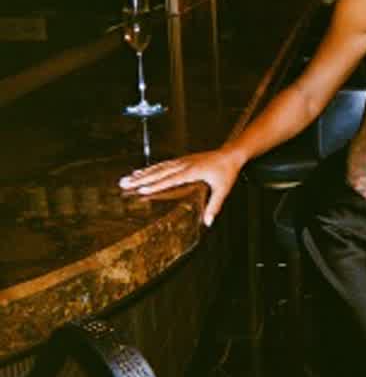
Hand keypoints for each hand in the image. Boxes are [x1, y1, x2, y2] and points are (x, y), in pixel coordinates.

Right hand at [118, 148, 241, 226]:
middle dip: (140, 178)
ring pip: (158, 167)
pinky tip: (142, 172)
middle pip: (159, 172)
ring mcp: (182, 161)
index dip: (155, 185)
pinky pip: (163, 164)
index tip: (141, 190)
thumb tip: (208, 222)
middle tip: (124, 183)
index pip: (170, 180)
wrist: (230, 154)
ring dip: (142, 173)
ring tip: (127, 178)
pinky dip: (151, 168)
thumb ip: (214, 205)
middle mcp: (184, 164)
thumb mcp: (223, 190)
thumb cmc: (227, 171)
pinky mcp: (182, 160)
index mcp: (192, 171)